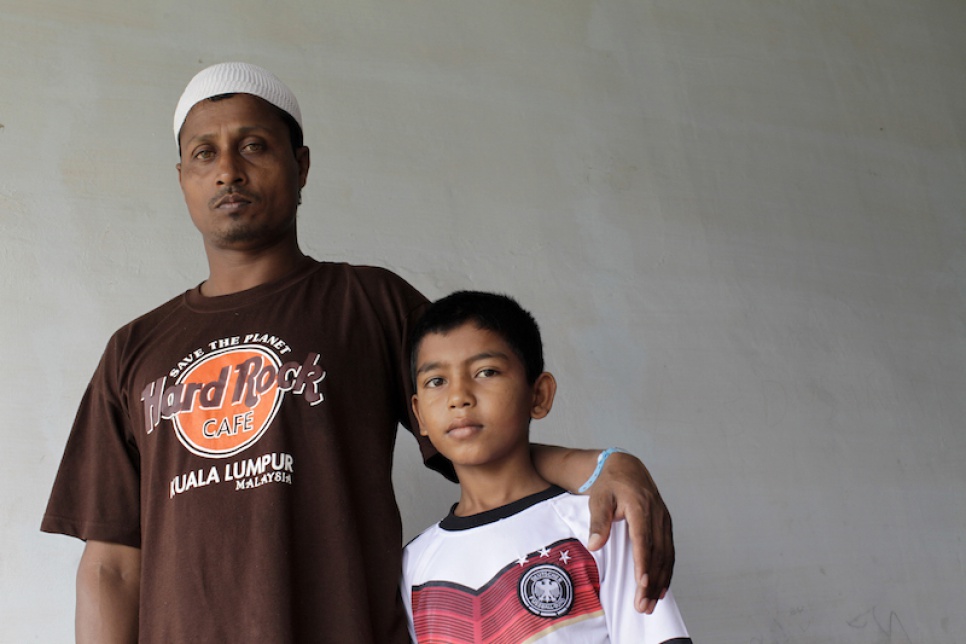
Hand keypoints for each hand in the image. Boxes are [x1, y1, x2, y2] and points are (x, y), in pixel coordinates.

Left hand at [585, 451, 673, 613]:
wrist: (625, 467)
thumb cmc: (609, 484)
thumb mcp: (598, 498)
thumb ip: (598, 522)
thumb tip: (594, 545)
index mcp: (640, 506)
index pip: (643, 539)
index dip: (643, 563)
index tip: (641, 584)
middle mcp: (657, 514)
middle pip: (657, 553)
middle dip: (651, 582)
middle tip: (642, 605)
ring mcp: (664, 519)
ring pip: (666, 555)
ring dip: (660, 581)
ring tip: (651, 604)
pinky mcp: (666, 525)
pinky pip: (669, 551)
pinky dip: (667, 571)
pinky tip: (662, 588)